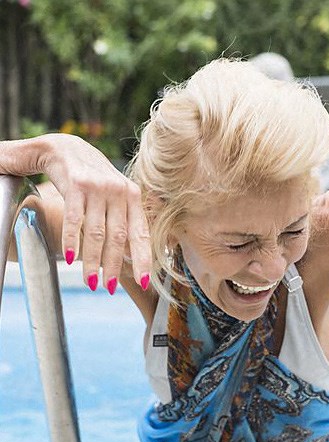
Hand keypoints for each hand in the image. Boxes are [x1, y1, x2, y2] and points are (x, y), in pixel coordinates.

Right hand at [1, 133, 151, 292]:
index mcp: (133, 196)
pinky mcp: (76, 185)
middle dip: (114, 266)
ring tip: (91, 281)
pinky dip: (73, 242)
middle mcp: (119, 191)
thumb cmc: (94, 179)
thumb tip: (131, 254)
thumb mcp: (115, 195)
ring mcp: (98, 188)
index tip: (144, 281)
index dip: (143, 258)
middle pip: (119, 237)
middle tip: (109, 288)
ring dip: (93, 261)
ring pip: (97, 233)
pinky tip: (71, 259)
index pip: (140, 233)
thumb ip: (124, 220)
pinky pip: (75, 220)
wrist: (66, 148)